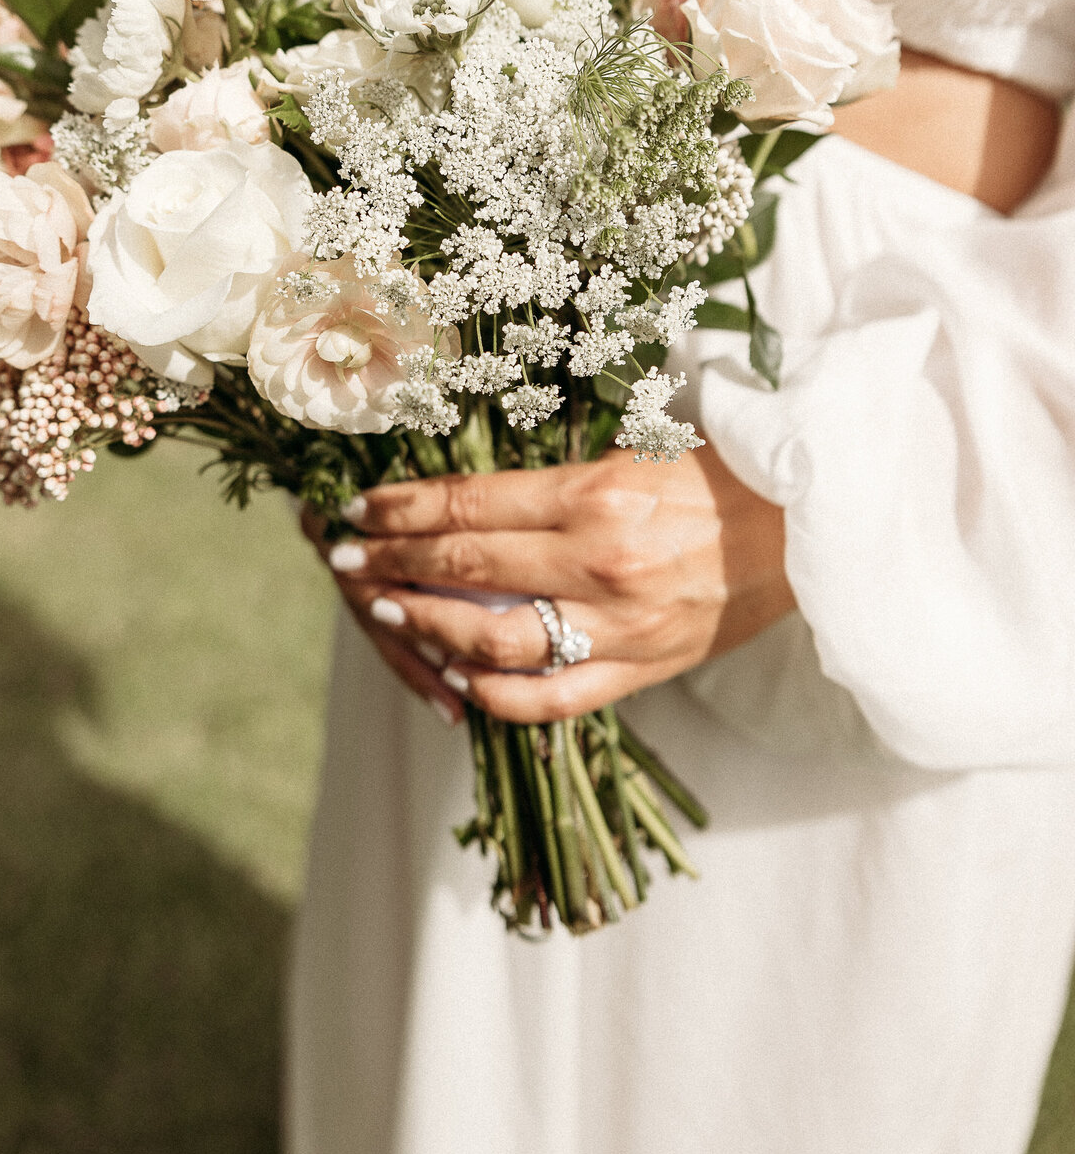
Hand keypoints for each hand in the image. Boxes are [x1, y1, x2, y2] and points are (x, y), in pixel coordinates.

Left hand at [307, 444, 793, 724]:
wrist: (808, 528)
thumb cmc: (717, 476)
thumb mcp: (631, 455)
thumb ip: (553, 485)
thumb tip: (466, 500)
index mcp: (595, 495)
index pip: (469, 505)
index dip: (402, 508)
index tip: (360, 508)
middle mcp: (599, 563)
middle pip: (465, 568)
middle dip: (392, 559)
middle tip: (344, 555)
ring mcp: (619, 625)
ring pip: (493, 641)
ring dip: (427, 625)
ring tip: (388, 608)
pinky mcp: (641, 671)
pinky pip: (550, 698)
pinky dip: (494, 693)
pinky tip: (459, 675)